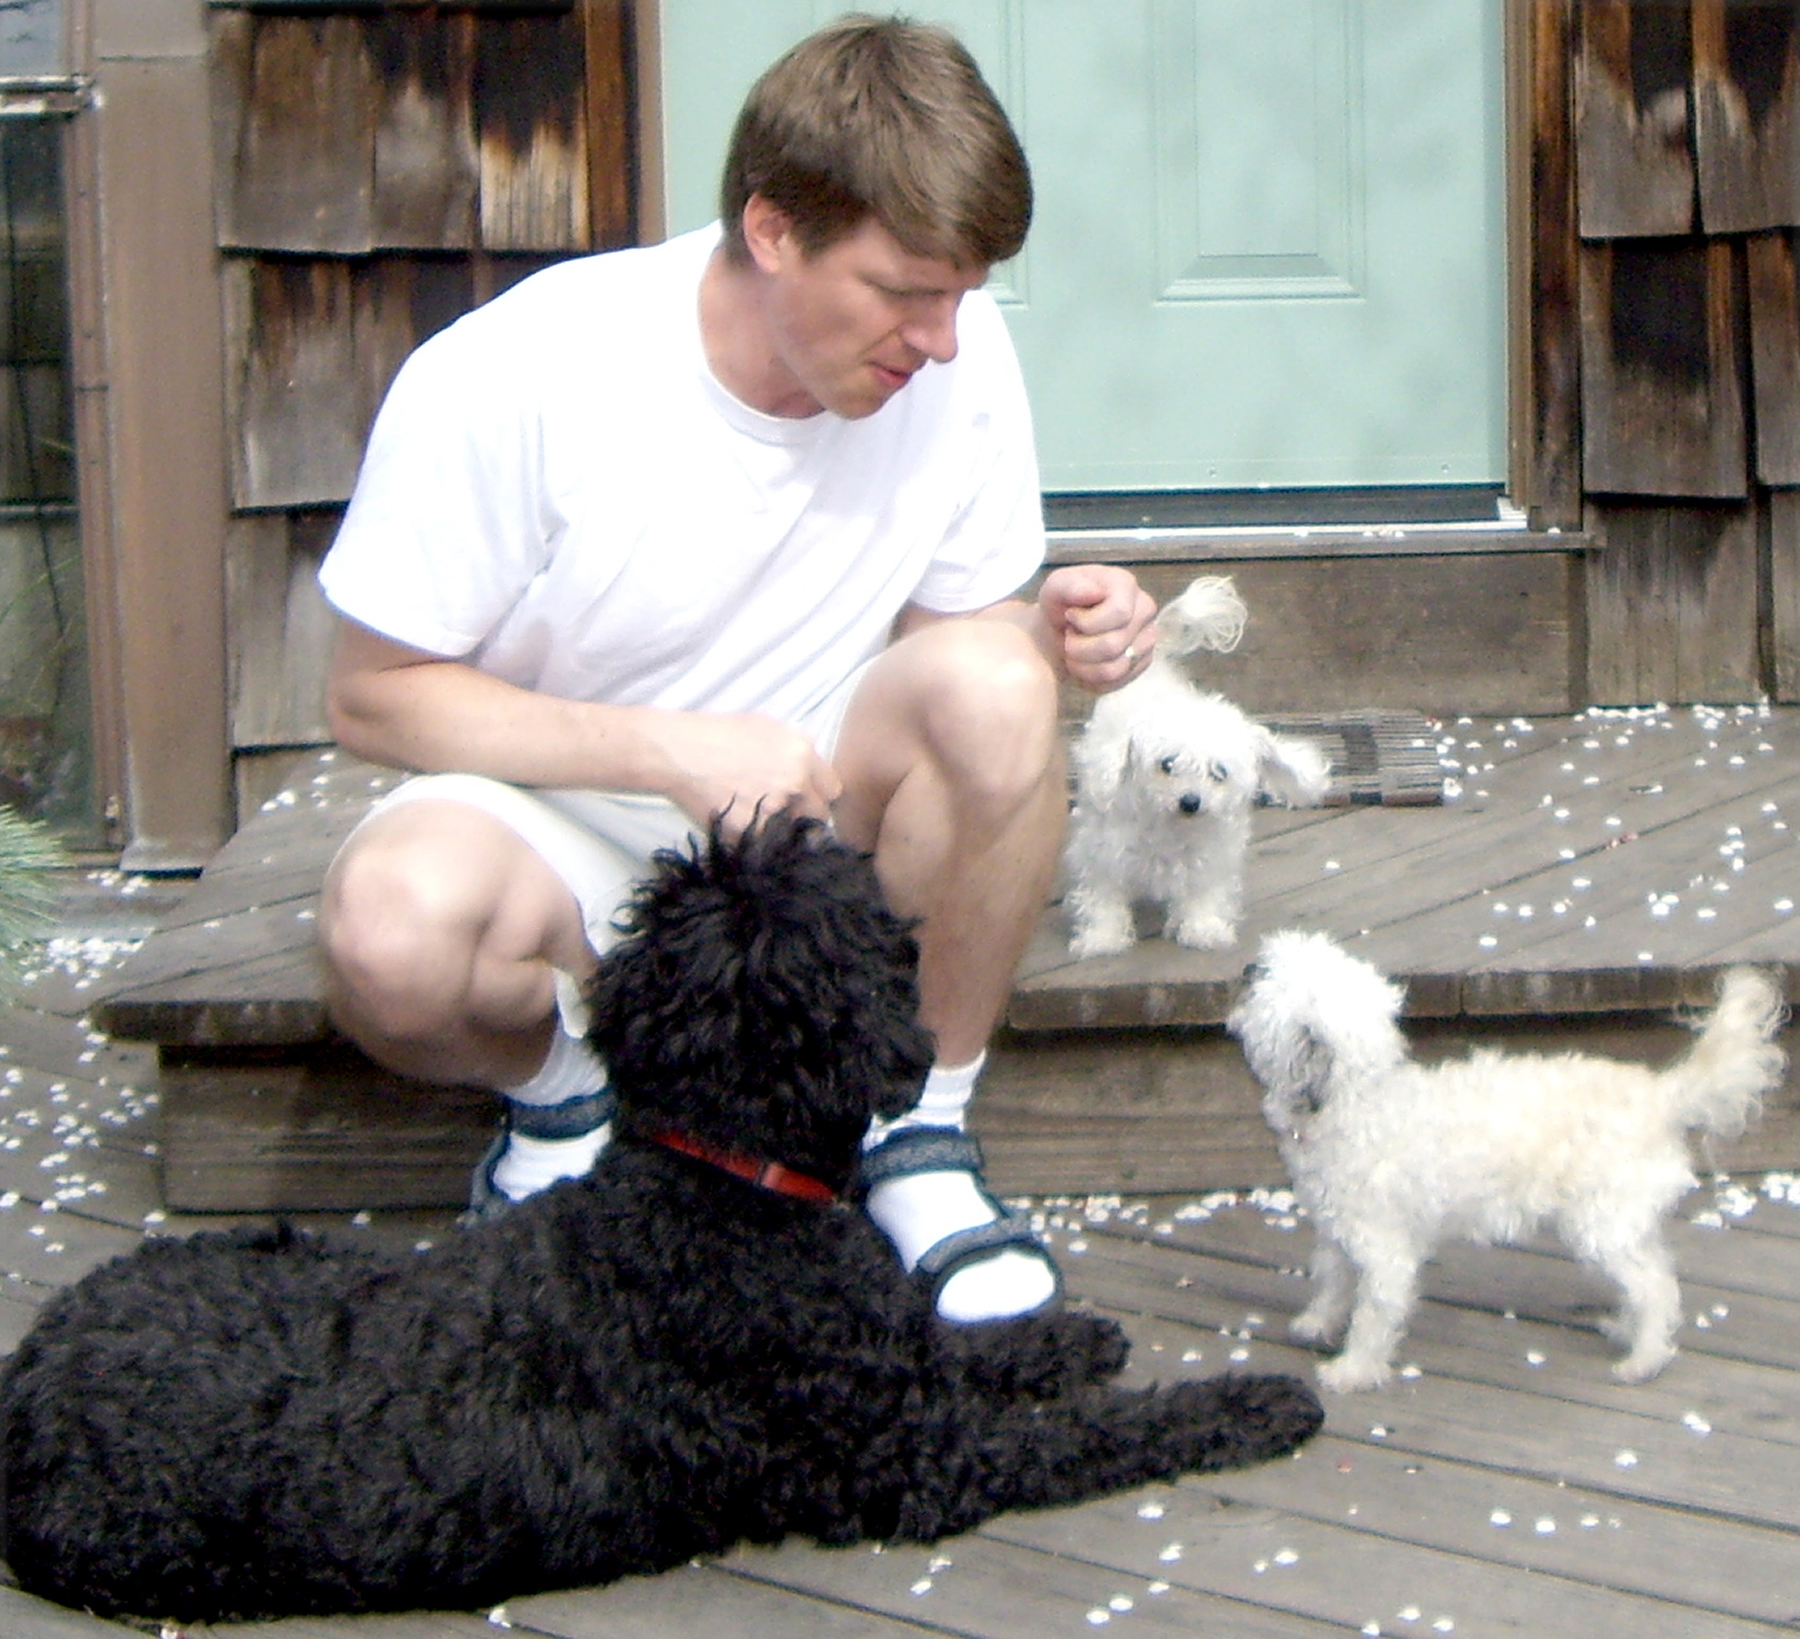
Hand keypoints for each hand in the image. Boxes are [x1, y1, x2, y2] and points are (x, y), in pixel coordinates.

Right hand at [655, 711, 841, 836]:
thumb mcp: (766, 727)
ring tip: (756, 816)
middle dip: (804, 813)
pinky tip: (739, 823)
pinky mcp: (750, 829)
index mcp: (801, 755)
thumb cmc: (718, 733)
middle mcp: (794, 782)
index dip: (819, 794)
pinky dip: (754, 838)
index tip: (808, 799)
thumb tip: (807, 767)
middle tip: (782, 810)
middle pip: (818, 814)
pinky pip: (764, 842)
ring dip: (780, 828)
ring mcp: (773, 808)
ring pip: (792, 830)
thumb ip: (795, 749)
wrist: (679, 752)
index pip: (832, 789)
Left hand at [1038, 564, 1157, 691]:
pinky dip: (1092, 678)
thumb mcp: (1054, 588)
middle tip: (1068, 638)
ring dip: (1083, 666)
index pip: (1119, 612)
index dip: (1087, 623)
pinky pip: (1117, 682)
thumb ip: (1069, 586)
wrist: (1062, 628)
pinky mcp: (1143, 662)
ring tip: (1073, 652)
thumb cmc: (1061, 604)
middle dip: (1079, 648)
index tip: (1070, 616)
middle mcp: (1145, 609)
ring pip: (1114, 669)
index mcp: (1125, 584)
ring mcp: (1148, 637)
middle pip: (1113, 645)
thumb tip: (1095, 592)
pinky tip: (1084, 664)